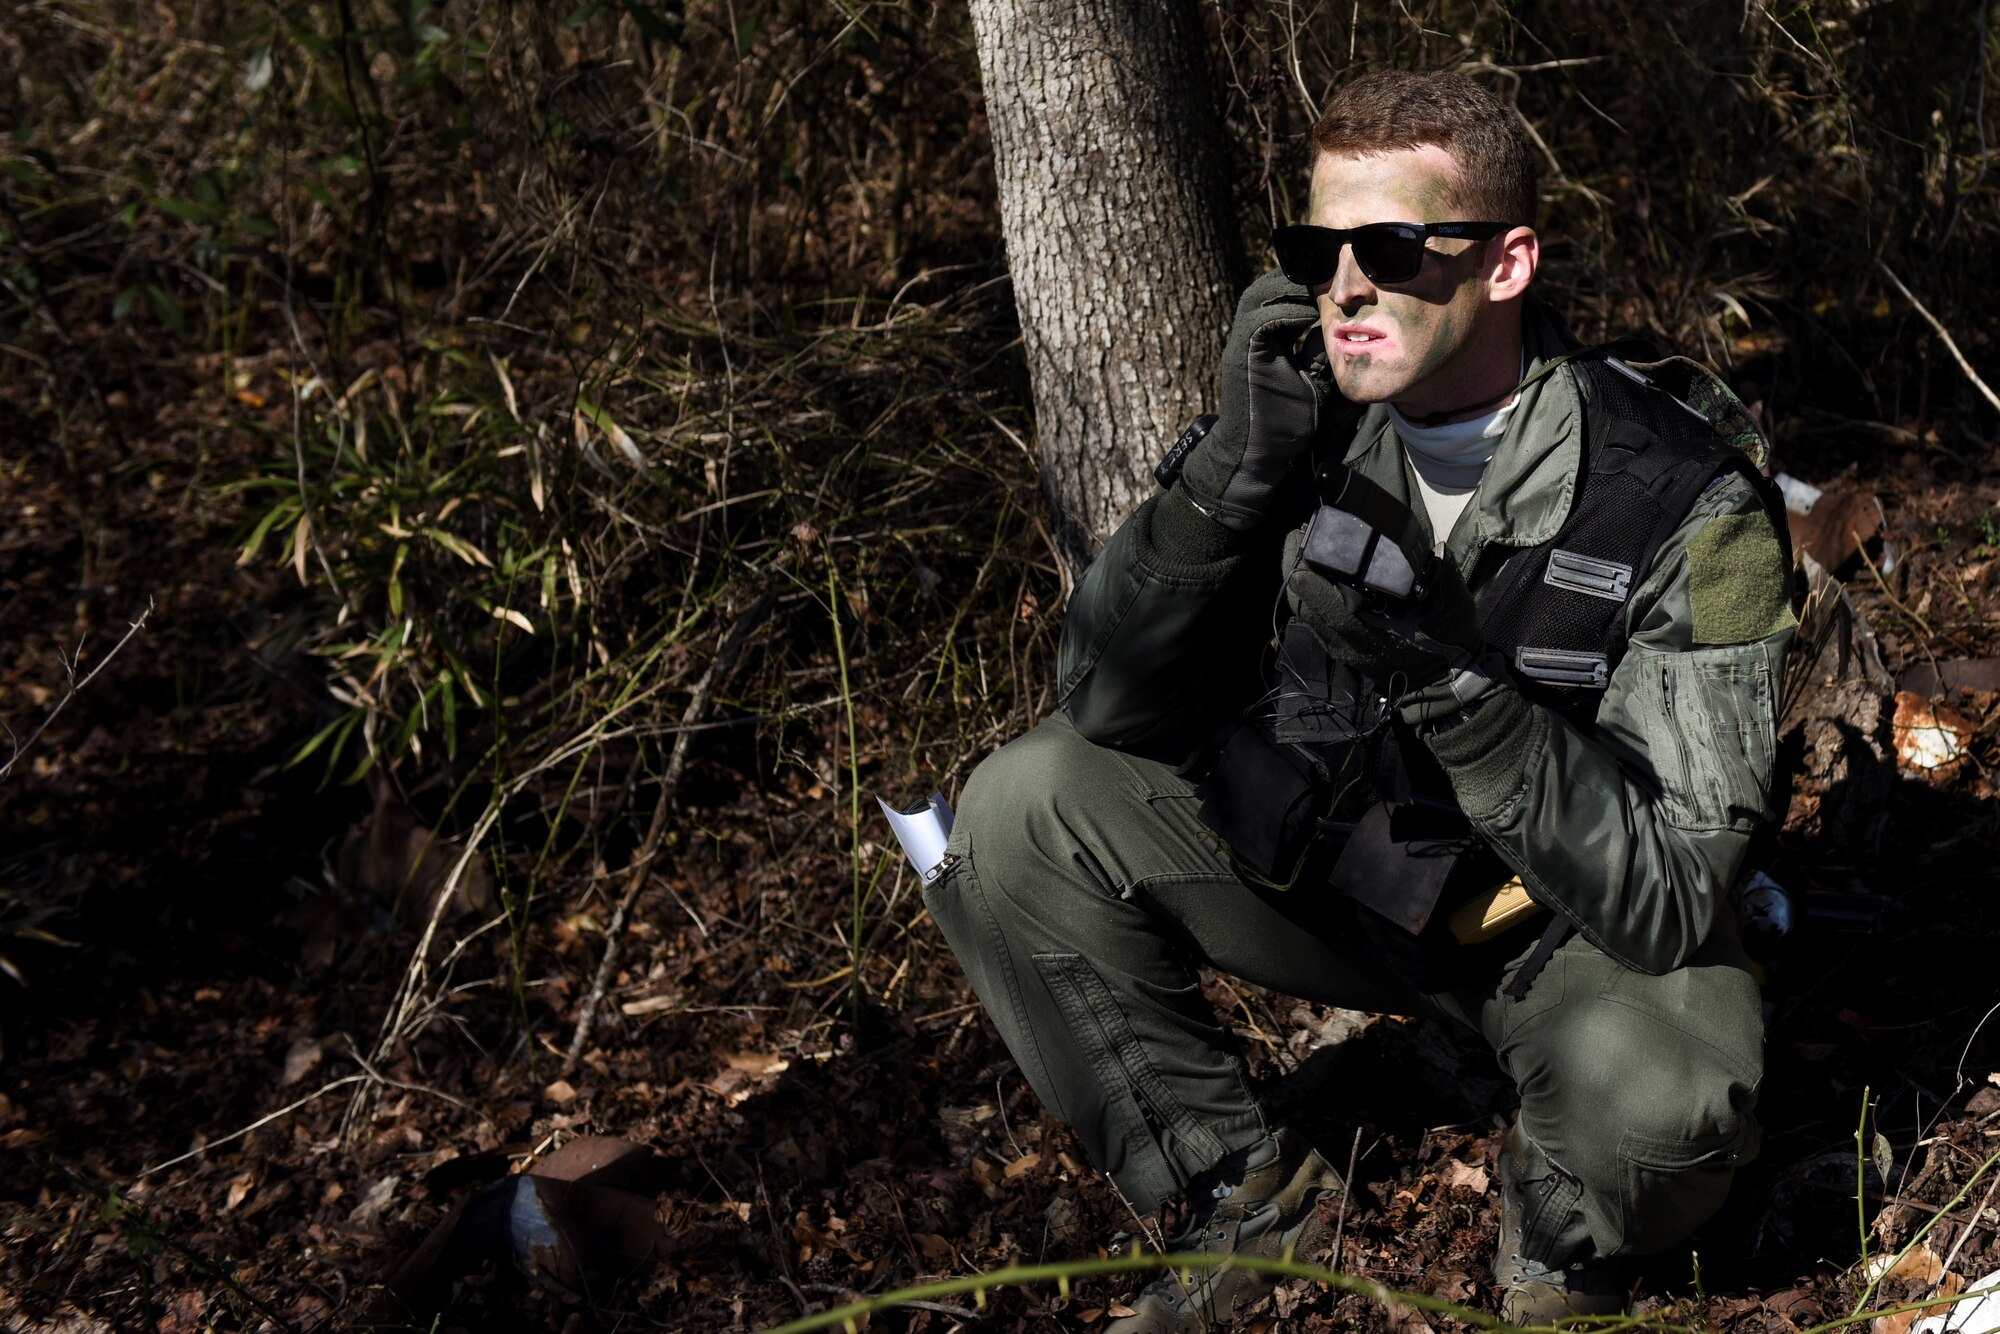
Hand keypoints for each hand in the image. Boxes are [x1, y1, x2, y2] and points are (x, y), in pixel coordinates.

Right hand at [1178, 270, 1343, 530]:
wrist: (1260, 454)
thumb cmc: (1288, 424)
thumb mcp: (1316, 381)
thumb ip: (1323, 354)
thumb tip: (1348, 330)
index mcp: (1265, 336)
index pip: (1285, 293)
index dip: (1310, 282)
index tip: (1340, 280)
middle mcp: (1249, 332)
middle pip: (1272, 284)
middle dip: (1303, 277)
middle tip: (1335, 275)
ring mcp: (1242, 341)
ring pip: (1264, 293)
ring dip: (1294, 288)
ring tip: (1325, 288)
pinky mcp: (1242, 353)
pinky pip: (1262, 318)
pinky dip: (1287, 311)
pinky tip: (1313, 312)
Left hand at [1281, 525, 1496, 721]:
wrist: (1446, 683)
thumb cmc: (1448, 643)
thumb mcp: (1454, 606)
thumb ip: (1445, 573)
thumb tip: (1435, 546)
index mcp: (1362, 624)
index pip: (1315, 594)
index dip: (1302, 563)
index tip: (1302, 536)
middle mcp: (1344, 637)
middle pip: (1301, 602)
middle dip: (1293, 568)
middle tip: (1296, 539)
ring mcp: (1342, 647)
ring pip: (1305, 614)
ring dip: (1300, 585)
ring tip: (1303, 554)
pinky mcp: (1344, 652)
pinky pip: (1315, 625)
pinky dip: (1310, 601)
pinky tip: (1316, 581)